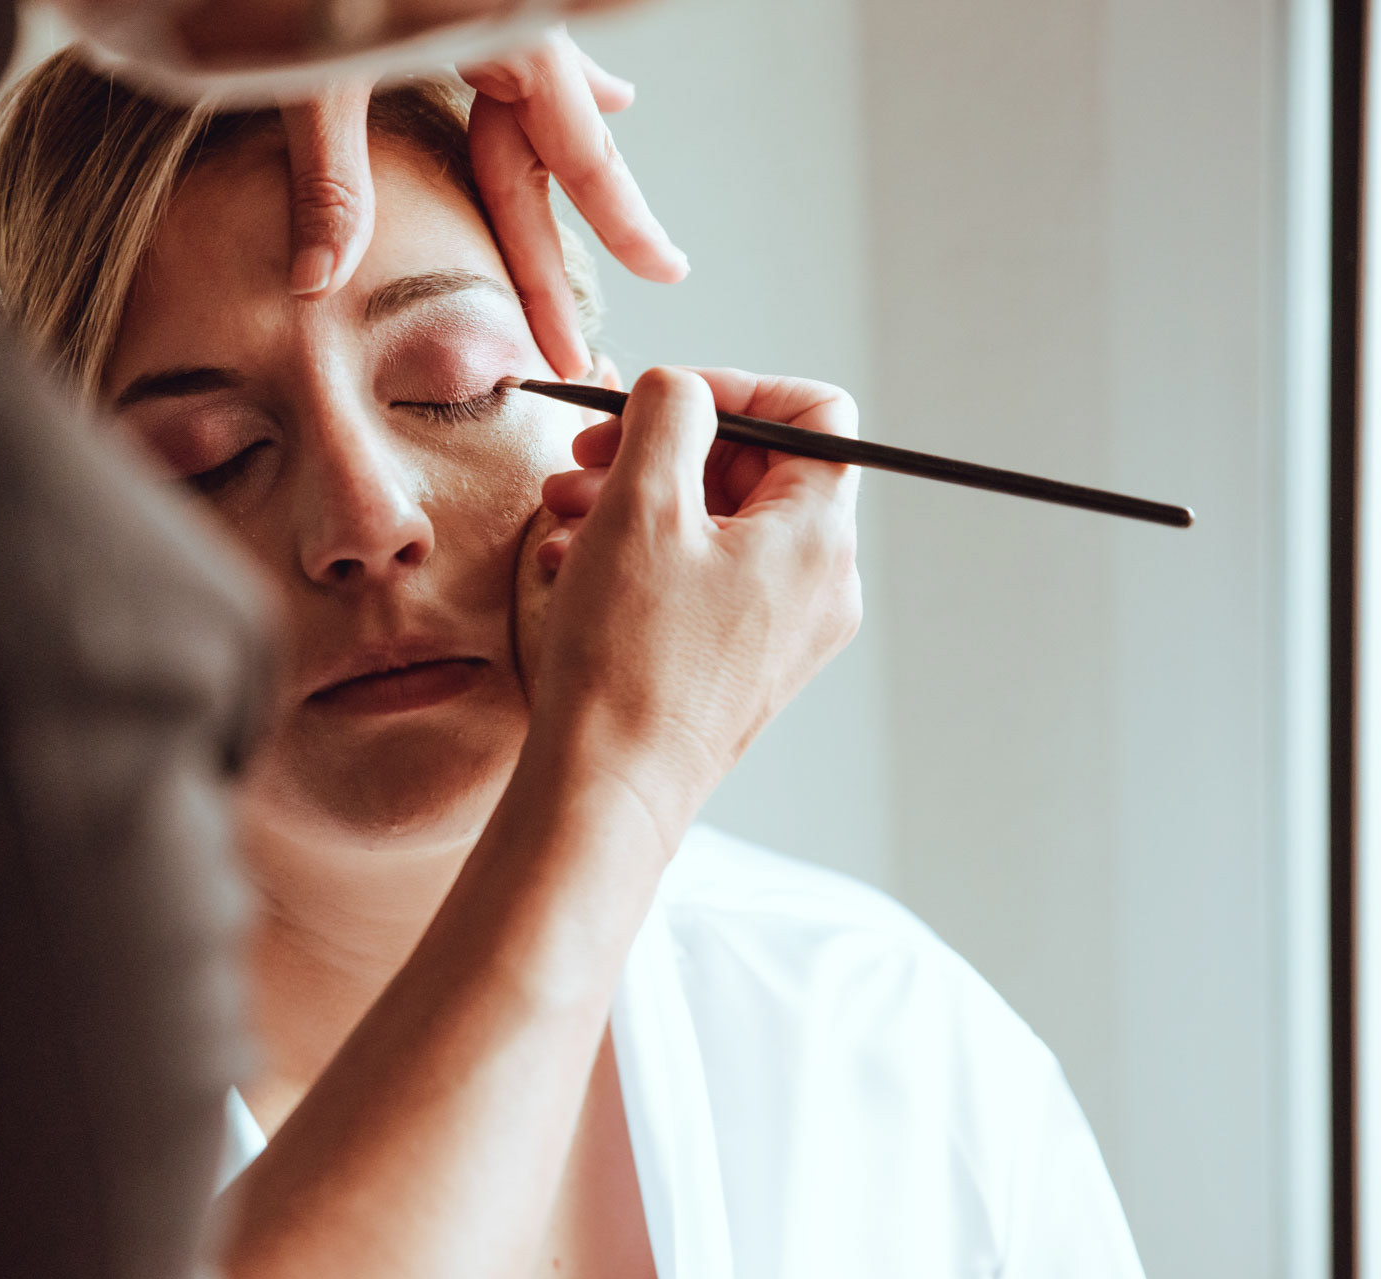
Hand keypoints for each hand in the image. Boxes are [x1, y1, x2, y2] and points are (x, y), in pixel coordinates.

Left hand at [278, 28, 684, 376]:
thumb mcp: (317, 69)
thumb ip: (330, 172)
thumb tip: (316, 281)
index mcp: (507, 37)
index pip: (577, 151)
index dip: (621, 221)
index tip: (668, 271)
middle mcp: (512, 31)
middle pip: (549, 157)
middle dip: (556, 256)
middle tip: (571, 346)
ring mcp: (490, 21)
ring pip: (536, 116)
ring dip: (567, 178)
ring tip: (620, 228)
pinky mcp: (456, 16)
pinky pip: (515, 69)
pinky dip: (546, 99)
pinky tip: (608, 92)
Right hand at [519, 368, 861, 835]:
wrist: (608, 789)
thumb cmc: (628, 656)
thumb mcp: (640, 505)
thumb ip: (669, 415)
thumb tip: (681, 388)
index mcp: (817, 535)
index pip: (815, 414)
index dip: (735, 388)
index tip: (659, 403)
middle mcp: (820, 582)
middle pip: (757, 467)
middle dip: (663, 448)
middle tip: (586, 455)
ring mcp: (785, 629)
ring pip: (718, 525)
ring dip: (637, 500)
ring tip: (561, 513)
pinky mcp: (744, 663)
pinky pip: (704, 579)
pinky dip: (643, 556)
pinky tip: (571, 566)